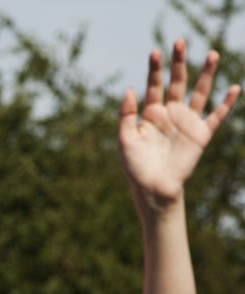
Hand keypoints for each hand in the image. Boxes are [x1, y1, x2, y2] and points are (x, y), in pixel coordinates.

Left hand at [119, 39, 239, 210]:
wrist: (152, 188)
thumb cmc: (135, 166)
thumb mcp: (125, 140)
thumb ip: (127, 115)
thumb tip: (130, 89)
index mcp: (151, 114)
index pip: (154, 86)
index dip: (155, 69)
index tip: (155, 51)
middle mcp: (170, 114)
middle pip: (177, 82)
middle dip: (179, 63)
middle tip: (180, 41)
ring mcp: (187, 123)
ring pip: (199, 93)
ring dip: (206, 74)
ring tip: (212, 54)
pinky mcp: (200, 135)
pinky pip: (216, 116)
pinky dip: (225, 103)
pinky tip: (233, 88)